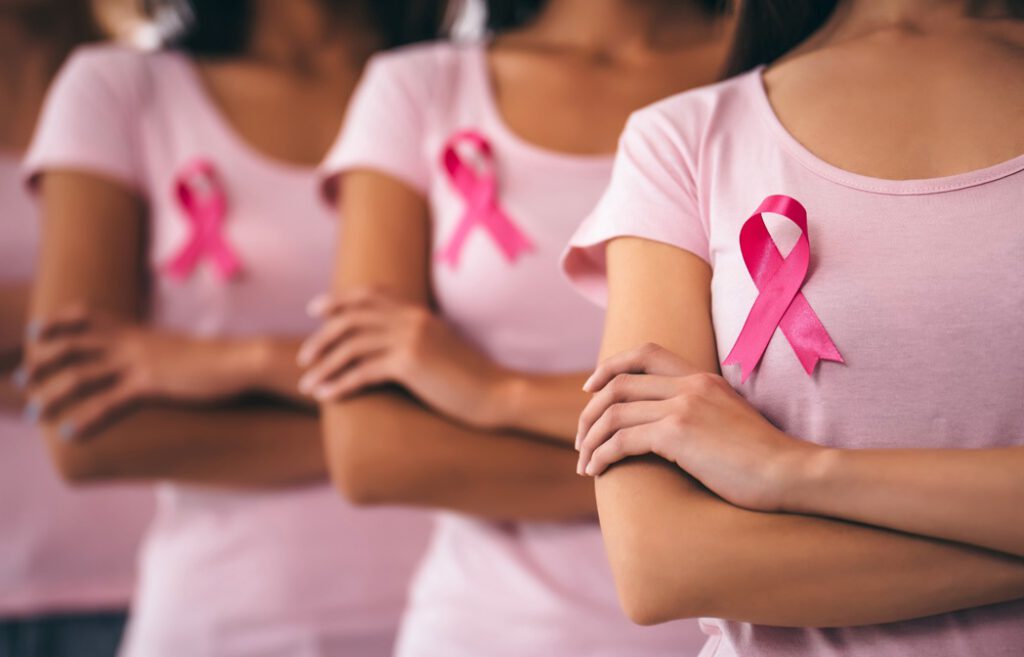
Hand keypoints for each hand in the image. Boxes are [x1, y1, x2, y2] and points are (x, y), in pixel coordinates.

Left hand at [19, 305, 261, 439]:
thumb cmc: (214, 359)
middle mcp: (130, 342)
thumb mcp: (175, 350)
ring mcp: (139, 363)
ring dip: (52, 396)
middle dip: (42, 363)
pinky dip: (87, 419)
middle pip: (72, 346)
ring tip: (36, 414)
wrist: (239, 361)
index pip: (86, 317)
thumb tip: (144, 362)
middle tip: (23, 381)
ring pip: (81, 376)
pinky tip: (71, 433)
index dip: (57, 323)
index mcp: (136, 330)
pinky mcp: (151, 385)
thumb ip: (152, 352)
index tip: (36, 333)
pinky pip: (110, 403)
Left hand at [297, 288, 511, 427]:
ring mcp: (410, 339)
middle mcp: (412, 319)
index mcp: (419, 312)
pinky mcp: (410, 363)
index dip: (338, 300)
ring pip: (351, 346)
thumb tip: (390, 347)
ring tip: (307, 384)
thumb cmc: (471, 379)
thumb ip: (416, 338)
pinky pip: (362, 372)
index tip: (316, 310)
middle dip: (322, 337)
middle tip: (304, 356)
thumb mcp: (442, 348)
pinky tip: (325, 396)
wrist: (497, 393)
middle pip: (352, 318)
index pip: (370, 295)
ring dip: (324, 365)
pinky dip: (339, 384)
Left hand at [575, 343, 820, 511]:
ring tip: (584, 463)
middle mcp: (689, 385)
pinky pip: (621, 440)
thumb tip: (672, 429)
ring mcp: (683, 406)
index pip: (645, 352)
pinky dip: (602, 455)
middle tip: (580, 438)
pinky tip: (596, 472)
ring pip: (613, 412)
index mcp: (702, 377)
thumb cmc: (766, 460)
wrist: (792, 474)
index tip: (590, 390)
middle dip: (590, 411)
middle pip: (618, 383)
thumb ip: (703, 412)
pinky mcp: (677, 434)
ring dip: (590, 438)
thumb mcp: (732, 420)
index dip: (609, 367)